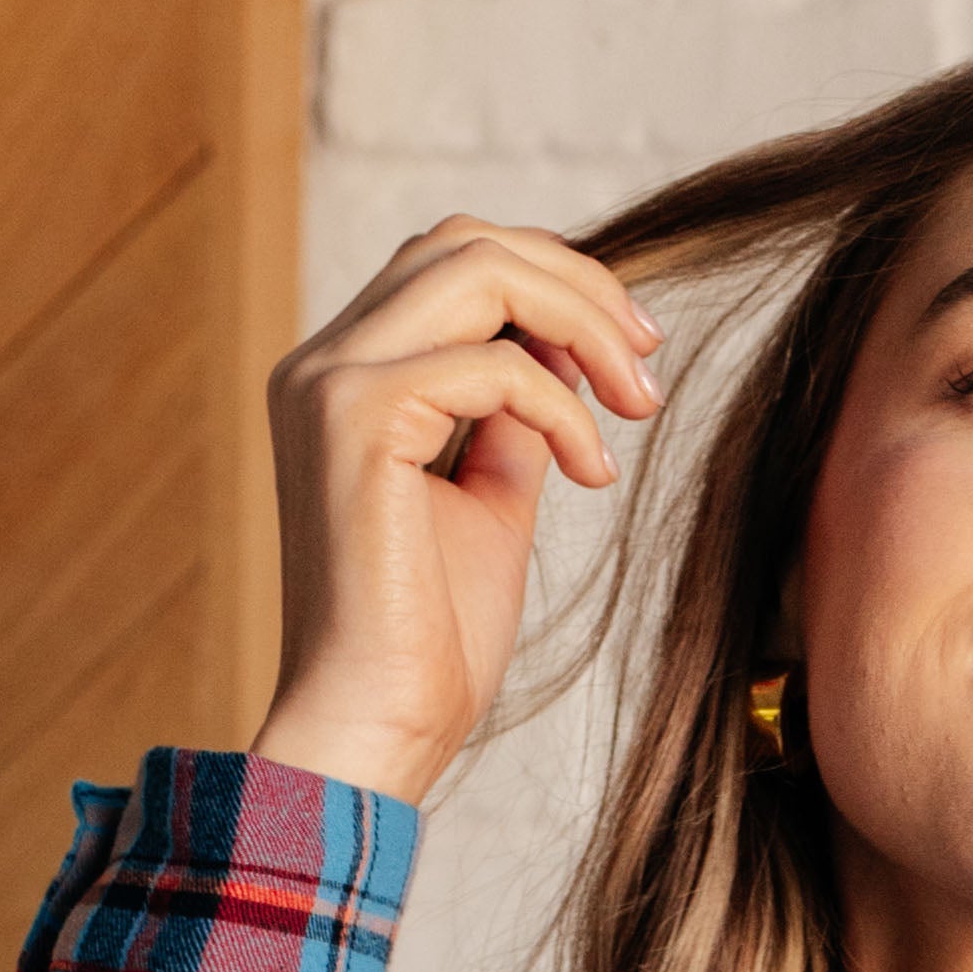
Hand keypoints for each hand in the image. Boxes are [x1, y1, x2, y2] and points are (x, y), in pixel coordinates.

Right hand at [248, 220, 661, 812]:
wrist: (378, 731)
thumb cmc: (431, 642)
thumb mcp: (490, 500)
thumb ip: (515, 416)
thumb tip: (569, 350)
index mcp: (344, 376)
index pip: (450, 264)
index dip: (553, 283)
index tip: (633, 354)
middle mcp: (323, 362)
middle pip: (465, 240)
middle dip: (578, 285)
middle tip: (649, 363)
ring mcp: (330, 381)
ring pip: (477, 267)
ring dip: (582, 323)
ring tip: (639, 405)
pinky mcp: (356, 419)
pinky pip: (495, 366)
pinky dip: (564, 410)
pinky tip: (592, 474)